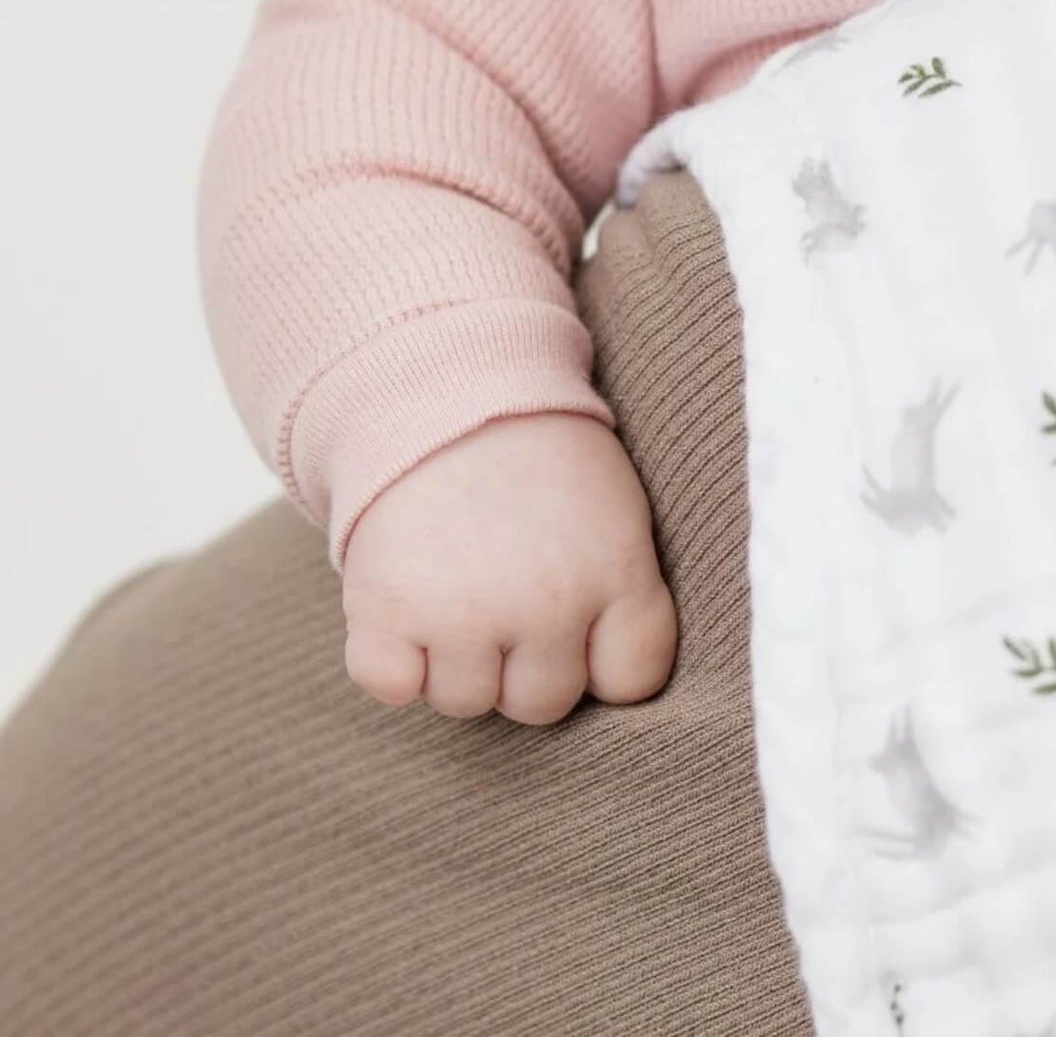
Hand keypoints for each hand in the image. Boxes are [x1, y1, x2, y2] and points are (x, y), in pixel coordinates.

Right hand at [341, 412, 675, 724]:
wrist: (446, 385)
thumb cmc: (540, 457)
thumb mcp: (616, 511)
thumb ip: (623, 598)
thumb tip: (607, 689)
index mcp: (617, 573)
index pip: (633, 681)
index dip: (603, 663)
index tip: (583, 627)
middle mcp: (548, 605)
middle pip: (542, 705)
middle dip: (525, 663)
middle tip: (507, 591)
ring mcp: (464, 613)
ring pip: (464, 704)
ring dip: (456, 660)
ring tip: (459, 583)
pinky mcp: (386, 610)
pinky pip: (391, 687)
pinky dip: (392, 658)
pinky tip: (409, 597)